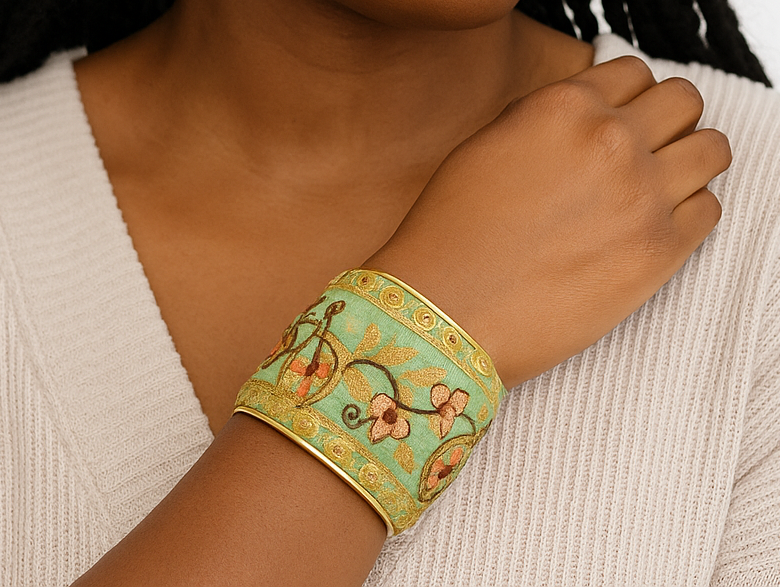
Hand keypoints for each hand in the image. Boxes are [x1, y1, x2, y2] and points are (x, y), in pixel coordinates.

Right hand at [366, 56, 730, 387]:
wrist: (446, 312)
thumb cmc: (452, 237)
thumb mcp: (484, 149)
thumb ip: (544, 119)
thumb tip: (583, 116)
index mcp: (563, 108)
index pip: (633, 73)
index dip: (628, 97)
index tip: (624, 119)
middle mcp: (611, 142)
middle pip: (684, 102)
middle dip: (667, 120)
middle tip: (645, 150)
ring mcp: (642, 196)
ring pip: (711, 149)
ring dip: (688, 161)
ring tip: (656, 188)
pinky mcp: (659, 252)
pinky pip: (708, 209)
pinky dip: (689, 211)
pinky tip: (651, 227)